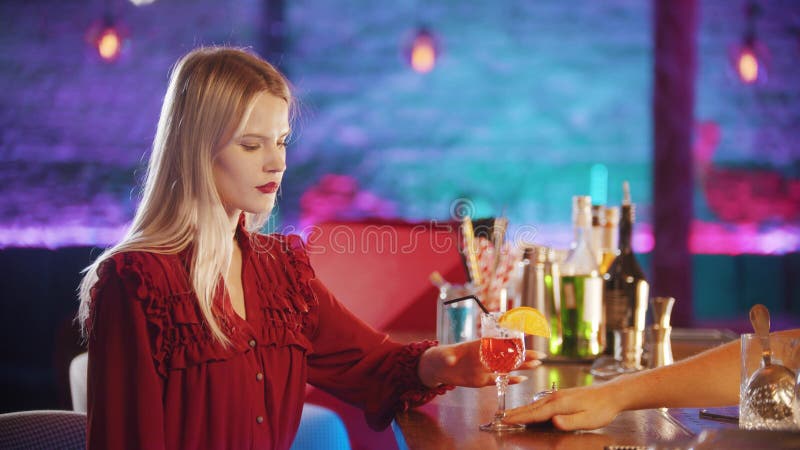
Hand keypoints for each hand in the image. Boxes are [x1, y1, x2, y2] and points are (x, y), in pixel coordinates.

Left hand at [417, 340, 542, 387]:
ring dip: (521, 366)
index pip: (498, 342)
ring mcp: (484, 369)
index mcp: (477, 347)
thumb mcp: (443, 355)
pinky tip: (521, 379)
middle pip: (508, 355)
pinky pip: (497, 381)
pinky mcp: (481, 380)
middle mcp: (484, 357)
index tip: (525, 338)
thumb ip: (448, 357)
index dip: (512, 340)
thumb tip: (450, 359)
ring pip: (507, 368)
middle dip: (524, 355)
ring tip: (536, 364)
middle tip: (540, 355)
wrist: (437, 368)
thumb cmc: (440, 356)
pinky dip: (509, 381)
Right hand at [503, 382, 622, 430]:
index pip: (536, 413)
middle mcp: (556, 397)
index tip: (506, 420)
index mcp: (560, 404)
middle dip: (516, 412)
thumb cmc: (602, 408)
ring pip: (535, 403)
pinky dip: (531, 406)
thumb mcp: (588, 420)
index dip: (520, 418)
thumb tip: (553, 422)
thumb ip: (570, 422)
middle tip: (501, 417)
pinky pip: (541, 402)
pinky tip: (530, 409)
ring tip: (511, 413)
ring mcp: (558, 395)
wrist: (611, 393)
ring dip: (522, 409)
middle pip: (531, 407)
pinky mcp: (562, 395)